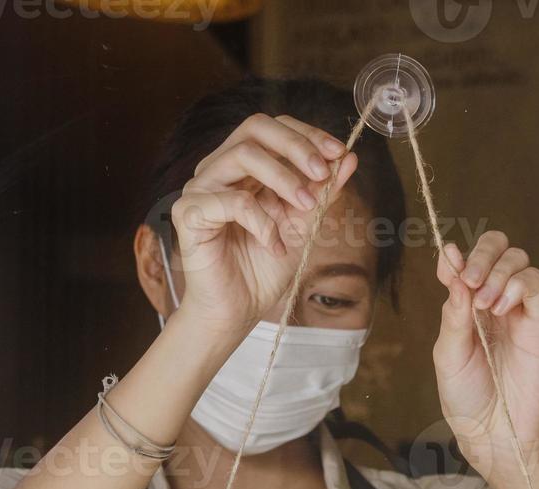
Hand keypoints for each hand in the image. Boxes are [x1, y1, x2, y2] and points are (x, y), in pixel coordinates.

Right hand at [167, 114, 357, 343]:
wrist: (237, 311)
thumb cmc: (264, 268)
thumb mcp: (304, 225)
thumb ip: (323, 192)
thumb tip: (349, 158)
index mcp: (242, 167)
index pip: (272, 128)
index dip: (307, 134)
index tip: (338, 153)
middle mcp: (218, 169)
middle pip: (255, 127)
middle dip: (296, 145)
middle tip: (323, 173)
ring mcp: (200, 188)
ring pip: (242, 155)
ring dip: (283, 178)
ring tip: (305, 207)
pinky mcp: (189, 212)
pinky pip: (232, 201)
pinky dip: (262, 222)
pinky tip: (274, 245)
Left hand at [432, 231, 538, 481]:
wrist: (495, 431)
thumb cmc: (467, 397)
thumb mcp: (448, 353)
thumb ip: (452, 310)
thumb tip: (450, 261)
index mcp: (467, 305)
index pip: (466, 260)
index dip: (457, 255)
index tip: (448, 261)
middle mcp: (494, 301)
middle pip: (498, 248)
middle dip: (482, 254)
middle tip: (470, 281)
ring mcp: (520, 310)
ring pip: (519, 260)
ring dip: (498, 273)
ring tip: (486, 305)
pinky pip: (536, 284)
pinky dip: (517, 286)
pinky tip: (502, 309)